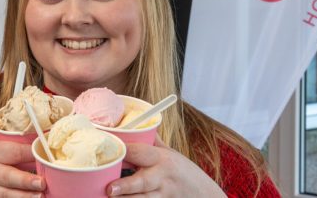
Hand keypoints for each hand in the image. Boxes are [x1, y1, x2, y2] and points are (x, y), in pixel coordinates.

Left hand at [107, 137, 225, 196]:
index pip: (140, 152)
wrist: (207, 196)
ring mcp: (163, 195)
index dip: (123, 152)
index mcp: (162, 158)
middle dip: (126, 185)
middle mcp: (162, 177)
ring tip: (111, 197)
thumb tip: (135, 126)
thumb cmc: (186, 173)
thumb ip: (153, 143)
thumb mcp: (172, 154)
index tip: (109, 151)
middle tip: (110, 188)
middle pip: (142, 181)